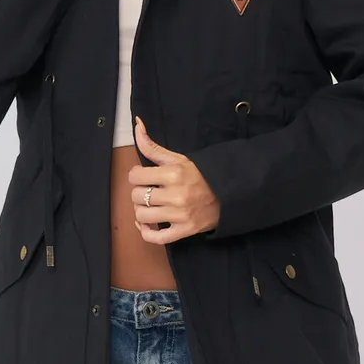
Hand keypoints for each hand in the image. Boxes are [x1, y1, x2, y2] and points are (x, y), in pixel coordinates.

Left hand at [129, 116, 219, 242]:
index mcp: (173, 174)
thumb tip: (137, 125)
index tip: (144, 177)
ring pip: (142, 216)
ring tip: (149, 206)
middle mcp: (176, 195)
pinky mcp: (184, 231)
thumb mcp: (179, 158)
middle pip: (136, 196)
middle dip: (138, 193)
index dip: (136, 175)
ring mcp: (180, 215)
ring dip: (141, 212)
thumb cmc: (201, 175)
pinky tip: (148, 225)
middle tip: (148, 191)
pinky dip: (147, 233)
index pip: (135, 176)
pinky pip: (156, 238)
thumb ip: (153, 146)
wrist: (228, 194)